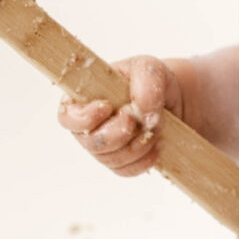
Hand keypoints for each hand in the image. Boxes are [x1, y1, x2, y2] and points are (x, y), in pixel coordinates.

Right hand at [57, 57, 179, 176]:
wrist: (171, 98)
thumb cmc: (150, 79)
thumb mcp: (149, 69)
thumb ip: (145, 84)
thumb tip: (141, 114)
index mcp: (85, 98)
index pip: (67, 117)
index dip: (83, 118)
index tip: (107, 107)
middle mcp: (89, 125)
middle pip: (90, 144)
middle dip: (117, 134)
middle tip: (134, 118)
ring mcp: (105, 145)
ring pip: (110, 159)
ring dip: (137, 144)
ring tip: (154, 125)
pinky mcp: (121, 161)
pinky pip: (126, 170)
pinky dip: (145, 159)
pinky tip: (158, 143)